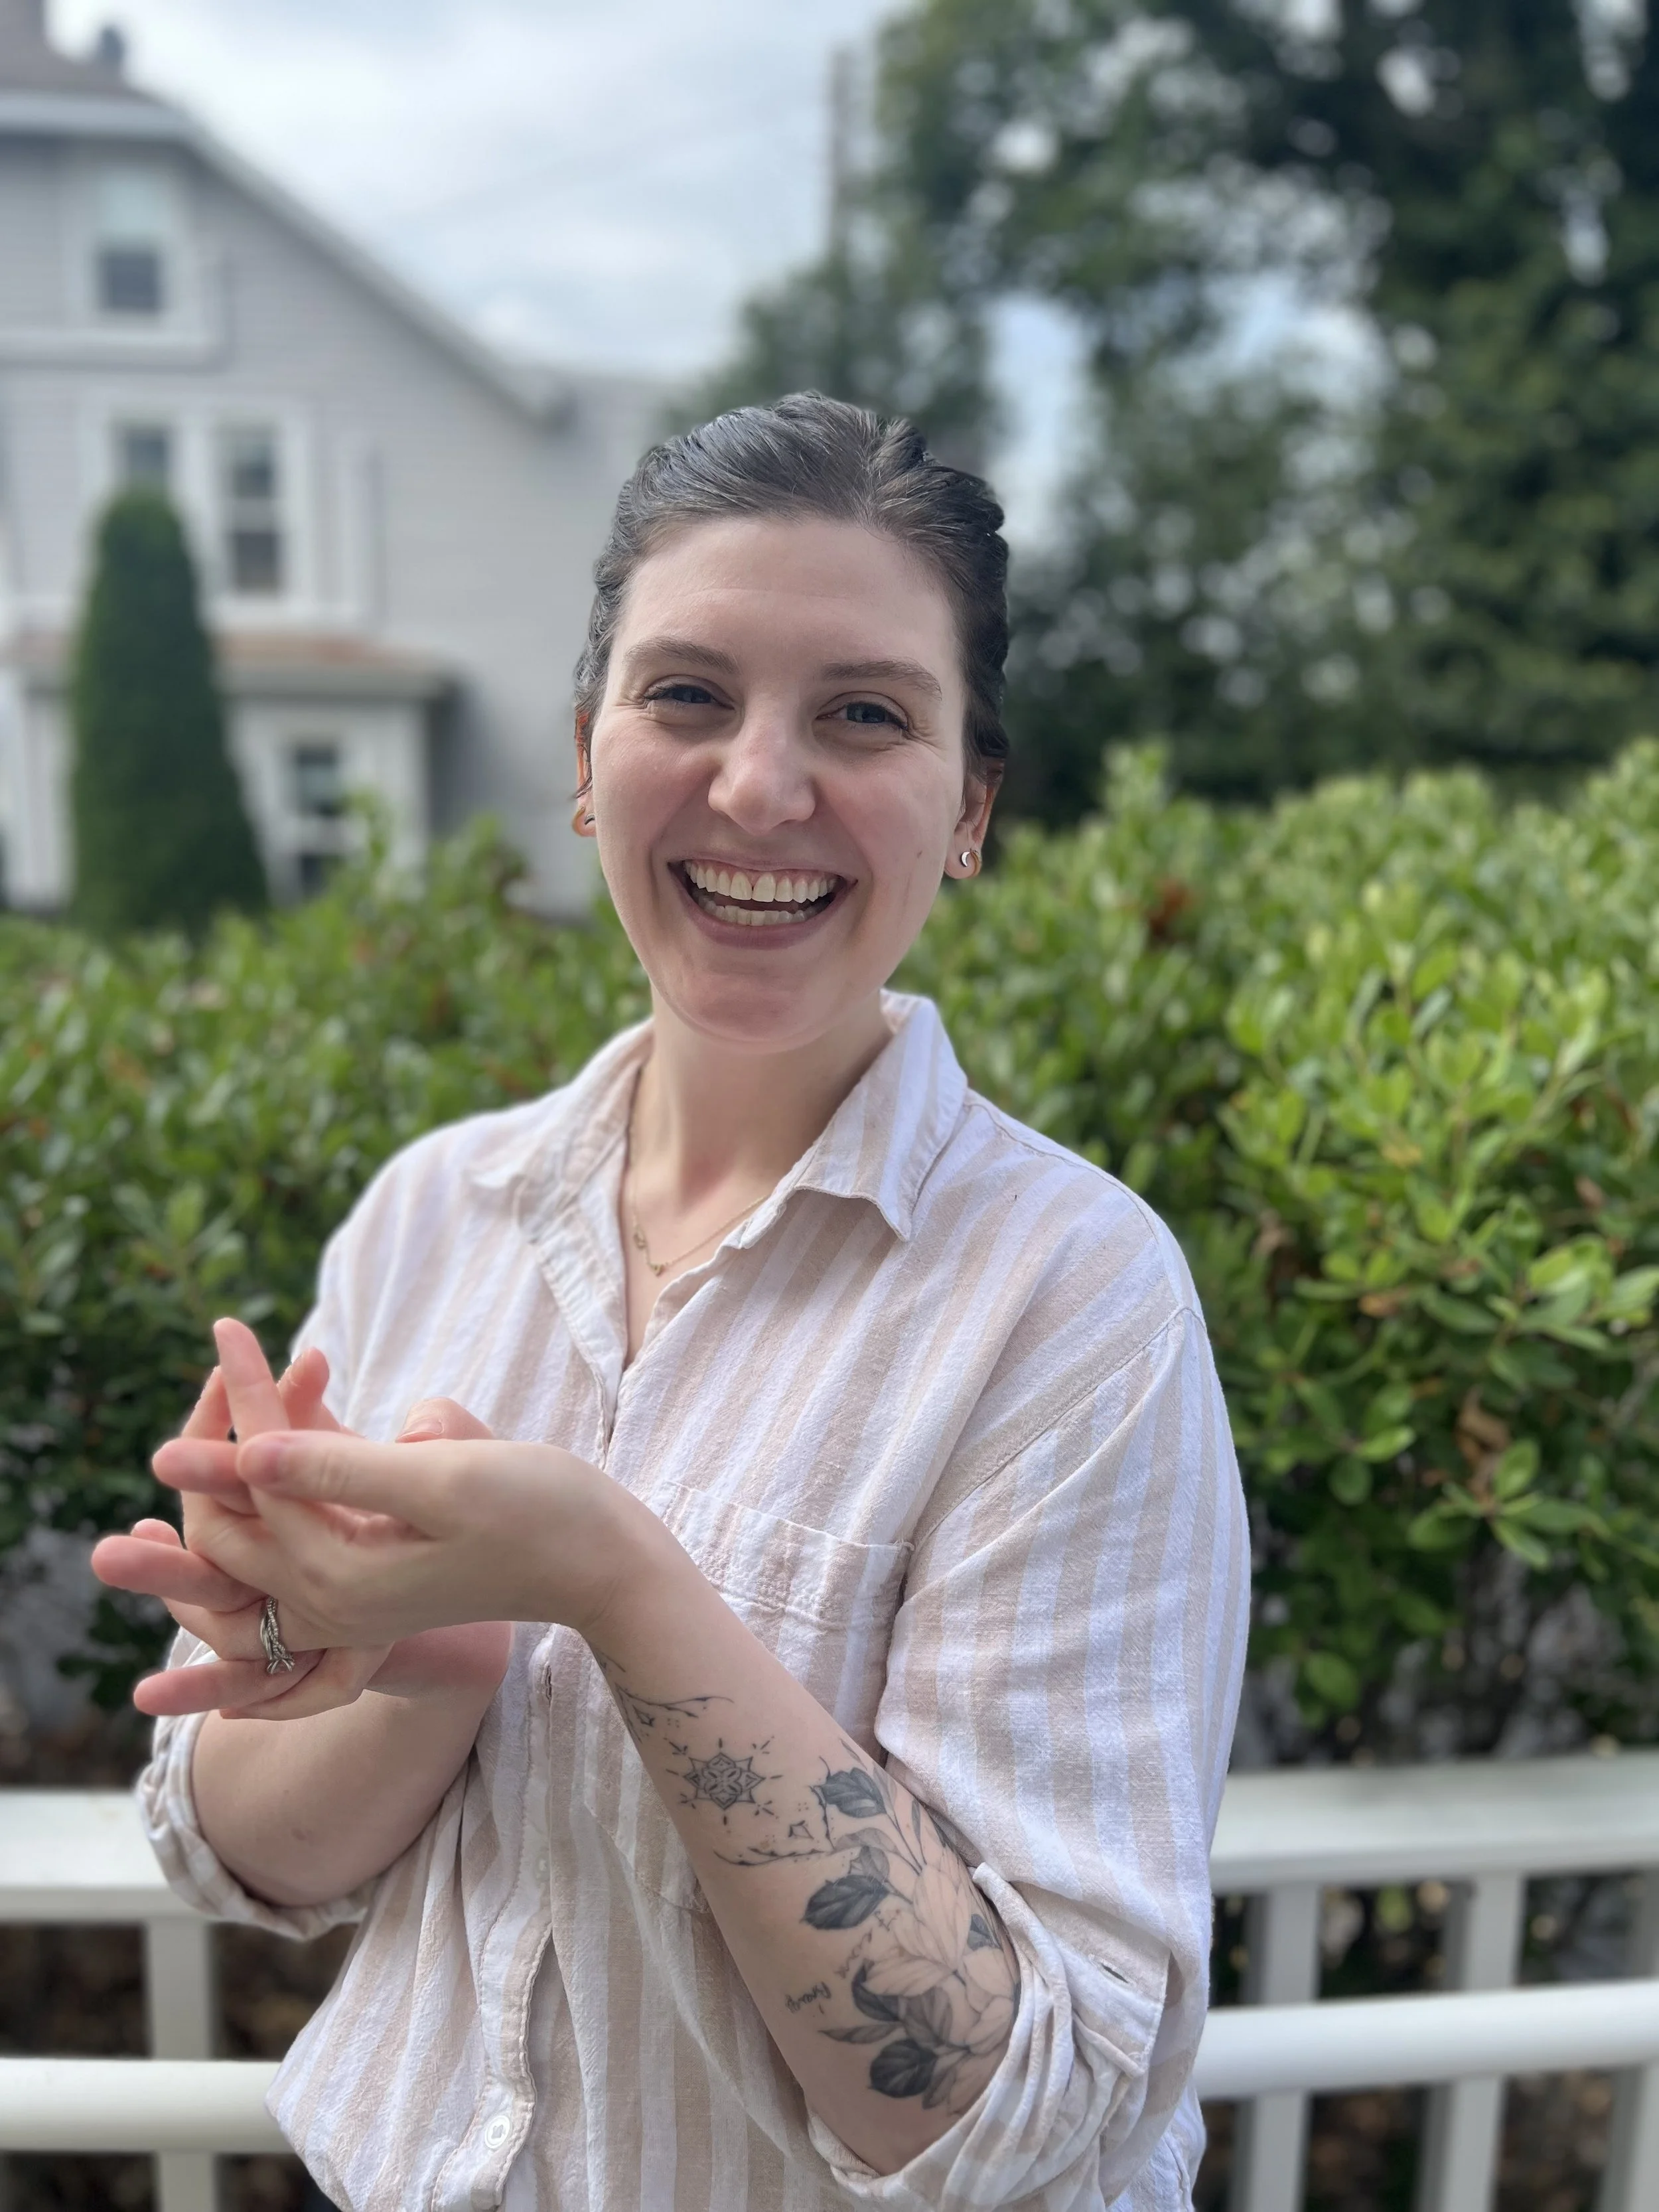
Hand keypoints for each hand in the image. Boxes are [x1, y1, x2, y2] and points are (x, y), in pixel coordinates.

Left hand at [154, 1394, 667, 1660]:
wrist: (602, 1566)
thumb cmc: (540, 1513)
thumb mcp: (445, 1481)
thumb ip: (343, 1469)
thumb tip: (247, 1452)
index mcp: (339, 1579)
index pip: (260, 1479)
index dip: (244, 1397)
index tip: (226, 1326)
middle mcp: (331, 1602)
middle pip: (236, 1517)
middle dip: (226, 1431)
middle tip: (231, 1347)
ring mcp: (350, 1600)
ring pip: (263, 1525)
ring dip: (252, 1457)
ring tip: (253, 1379)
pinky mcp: (372, 1583)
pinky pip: (303, 1528)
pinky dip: (292, 1476)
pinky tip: (301, 1421)